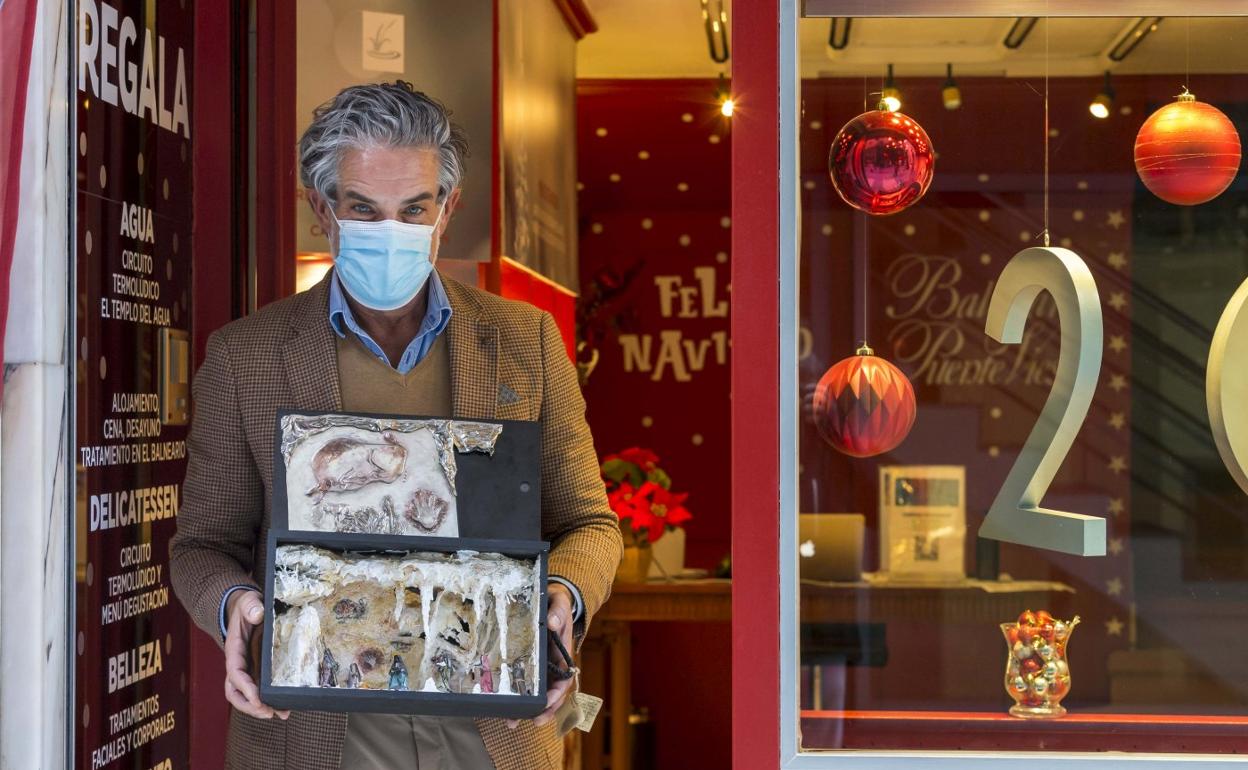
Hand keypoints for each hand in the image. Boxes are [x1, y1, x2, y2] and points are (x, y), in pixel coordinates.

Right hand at [223, 589, 288, 720]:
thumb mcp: (249, 602)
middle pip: (235, 692)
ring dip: (259, 708)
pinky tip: (283, 707)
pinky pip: (258, 689)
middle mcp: (238, 663)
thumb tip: (257, 614)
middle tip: (268, 713)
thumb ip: (251, 607)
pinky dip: (268, 700)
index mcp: (234, 649)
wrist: (248, 608)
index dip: (245, 688)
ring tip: (279, 714)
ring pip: (245, 695)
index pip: (235, 673)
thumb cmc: (248, 606)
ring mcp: (246, 669)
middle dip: (250, 705)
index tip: (257, 698)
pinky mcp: (256, 670)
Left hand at [508, 583, 574, 728]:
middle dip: (544, 710)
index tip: (548, 703)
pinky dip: (516, 695)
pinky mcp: (528, 663)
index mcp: (563, 654)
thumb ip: (558, 612)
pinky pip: (523, 682)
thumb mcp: (560, 603)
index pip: (564, 680)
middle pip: (551, 693)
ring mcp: (541, 666)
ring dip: (527, 709)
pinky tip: (503, 705)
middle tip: (533, 721)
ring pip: (537, 692)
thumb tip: (552, 624)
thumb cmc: (557, 603)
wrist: (550, 598)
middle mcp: (552, 664)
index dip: (557, 694)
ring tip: (512, 722)